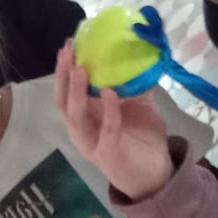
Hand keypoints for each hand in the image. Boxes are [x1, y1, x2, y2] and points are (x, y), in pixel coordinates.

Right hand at [55, 42, 174, 200]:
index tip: (68, 45)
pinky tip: (110, 94)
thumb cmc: (140, 136)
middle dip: (62, 77)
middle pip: (63, 102)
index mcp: (85, 116)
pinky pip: (107, 131)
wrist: (155, 172)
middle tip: (66, 52)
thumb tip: (138, 50)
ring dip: (77, 93)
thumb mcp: (137, 103)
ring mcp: (92, 144)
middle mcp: (82, 130)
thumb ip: (132, 83)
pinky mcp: (109, 155)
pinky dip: (108, 112)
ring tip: (80, 69)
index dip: (63, 69)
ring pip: (77, 118)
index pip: (66, 91)